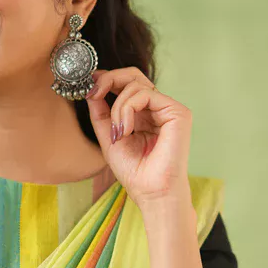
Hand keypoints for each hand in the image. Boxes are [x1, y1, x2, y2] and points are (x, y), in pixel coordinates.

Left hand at [85, 67, 192, 208]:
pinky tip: (126, 129)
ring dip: (117, 106)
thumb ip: (101, 113)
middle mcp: (157, 109)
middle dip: (109, 79)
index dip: (107, 80)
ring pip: (135, 84)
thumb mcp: (109, 138)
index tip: (89, 85)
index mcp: (143, 114)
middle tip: (95, 91)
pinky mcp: (177, 111)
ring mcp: (168, 109)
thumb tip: (92, 89)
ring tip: (118, 131)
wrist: (151, 192)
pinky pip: (144, 94)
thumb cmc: (134, 172)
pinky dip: (127, 109)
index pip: (127, 85)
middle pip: (134, 75)